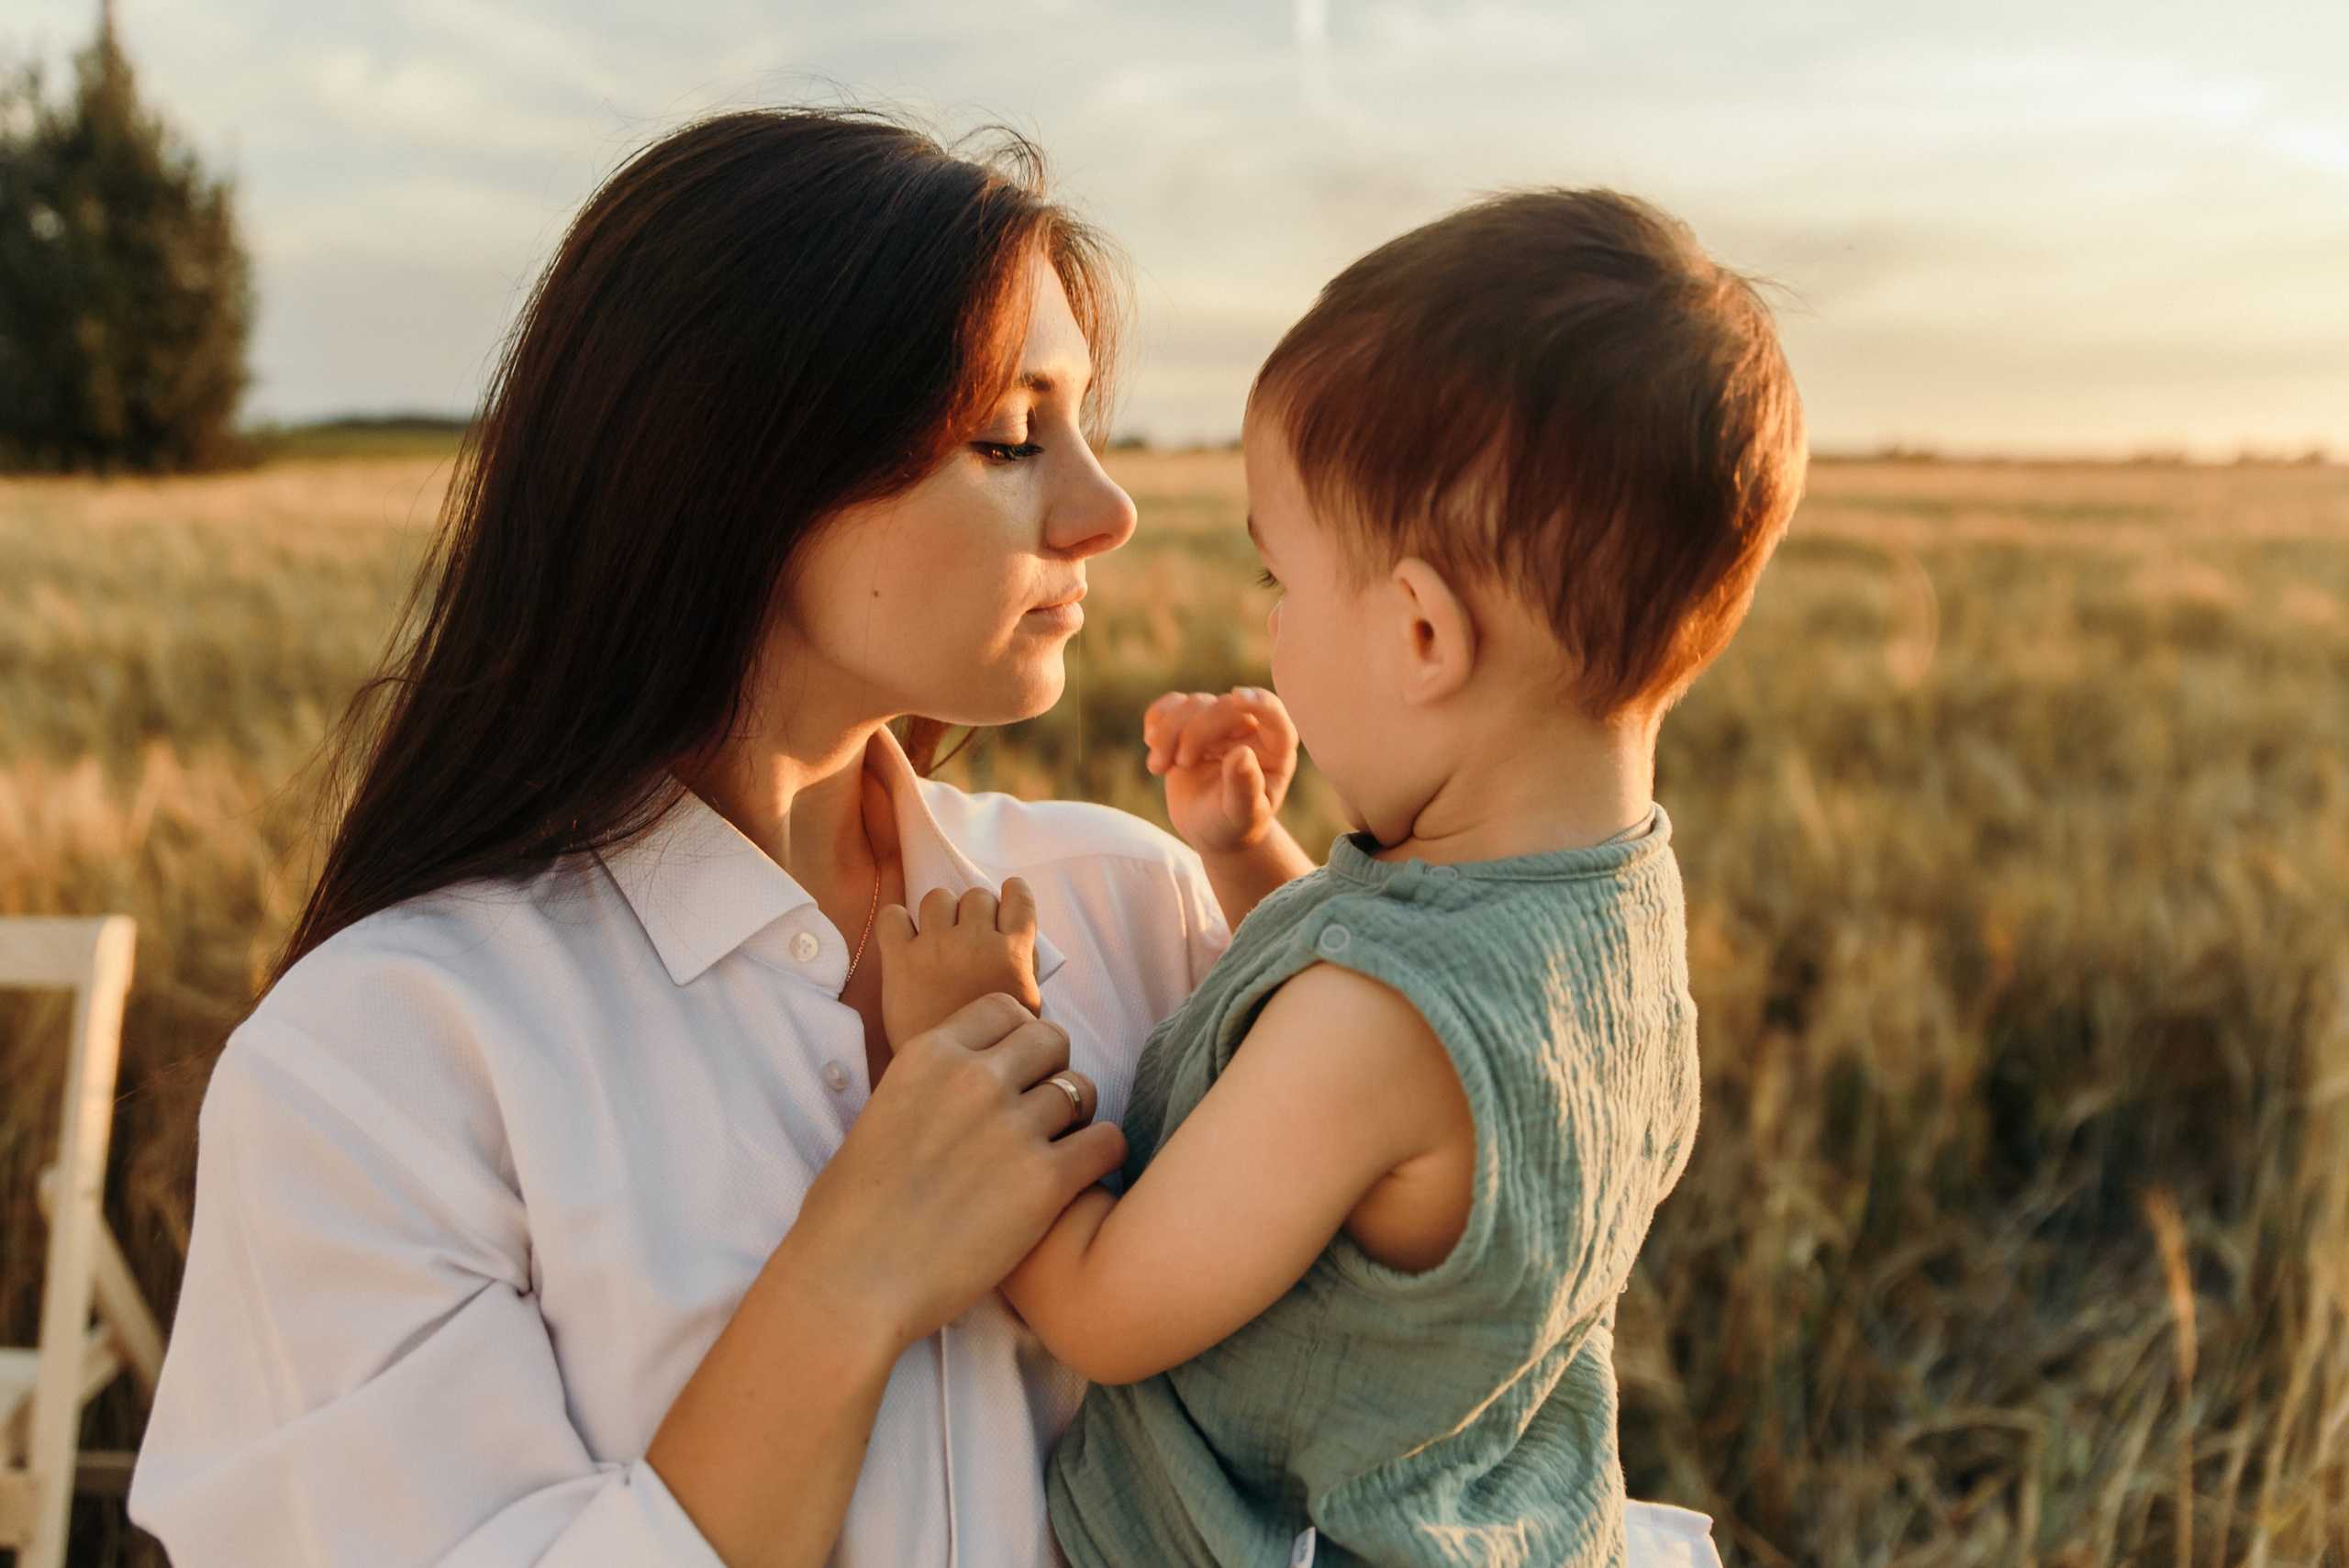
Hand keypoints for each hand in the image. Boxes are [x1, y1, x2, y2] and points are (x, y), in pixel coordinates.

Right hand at [648, 994, 1116, 1567]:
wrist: (850, 1285)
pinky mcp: (1044, 1181)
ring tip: (1056, 1154)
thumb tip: (960, 1082)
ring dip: (1076, 1121)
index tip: (1016, 1073)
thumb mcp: (879, 1116)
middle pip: (1054, 1041)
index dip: (1019, 1041)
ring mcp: (1011, 1127)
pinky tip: (1079, 1181)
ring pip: (1083, 1092)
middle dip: (1053, 1072)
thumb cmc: (848, 1216)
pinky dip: (1102, 1159)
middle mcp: (973, 1079)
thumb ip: (929, 1088)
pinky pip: (1107, 1143)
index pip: (1006, 1010)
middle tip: (1041, 1114)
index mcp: (927, 1056)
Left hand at [876, 880, 1042, 1046]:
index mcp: (1012, 954)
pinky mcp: (900, 958)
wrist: (946, 1076)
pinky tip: (905, 939)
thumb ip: (1026, 966)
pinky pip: (893, 916)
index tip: (1004, 901)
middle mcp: (975, 942)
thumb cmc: (991, 1043)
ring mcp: (936, 948)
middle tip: (968, 936)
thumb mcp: (1028, 1007)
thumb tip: (1016, 933)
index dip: (1011, 893)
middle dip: (973, 911)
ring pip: (938, 897)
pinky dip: (898, 922)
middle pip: (976, 895)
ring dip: (939, 912)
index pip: (1018, 896)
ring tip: (938, 937)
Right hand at [1145, 686, 1298, 855]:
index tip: (1237, 698)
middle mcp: (1250, 729)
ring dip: (1169, 732)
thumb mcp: (1241, 815)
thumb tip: (1241, 755)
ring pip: (1193, 704)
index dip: (1259, 702)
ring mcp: (1219, 723)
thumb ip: (1245, 788)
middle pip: (1223, 707)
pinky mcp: (1191, 722)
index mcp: (1275, 749)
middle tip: (1180, 764)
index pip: (1274, 714)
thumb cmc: (1233, 824)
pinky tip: (1151, 742)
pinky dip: (1157, 718)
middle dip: (1195, 732)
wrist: (1208, 828)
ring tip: (1157, 767)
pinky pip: (1173, 704)